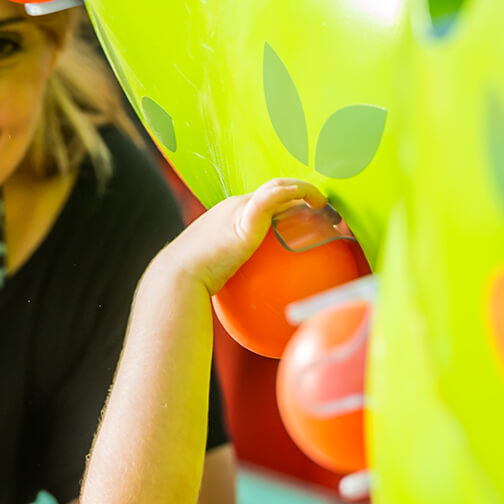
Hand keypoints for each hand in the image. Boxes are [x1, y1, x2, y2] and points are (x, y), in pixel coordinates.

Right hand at [160, 178, 326, 293]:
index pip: (258, 204)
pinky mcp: (248, 214)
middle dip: (297, 194)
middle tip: (320, 209)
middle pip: (271, 191)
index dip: (281, 207)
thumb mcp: (218, 282)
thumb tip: (255, 317)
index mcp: (227, 218)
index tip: (300, 220)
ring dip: (304, 190)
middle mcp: (234, 206)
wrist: (179, 277)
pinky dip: (300, 192)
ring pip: (278, 186)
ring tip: (324, 204)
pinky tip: (318, 205)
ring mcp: (240, 207)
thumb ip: (239, 287)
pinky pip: (278, 195)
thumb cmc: (193, 286)